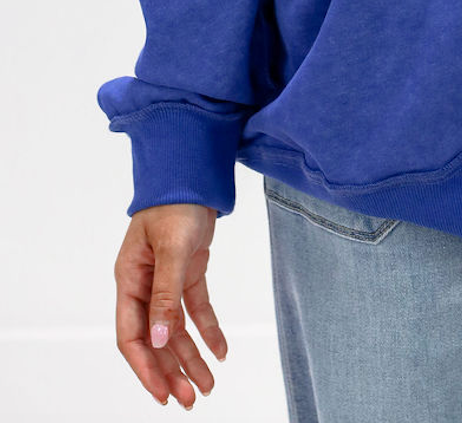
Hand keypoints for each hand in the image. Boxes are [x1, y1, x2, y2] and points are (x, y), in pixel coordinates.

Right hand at [113, 202, 226, 408]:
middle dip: (171, 370)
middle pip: (156, 339)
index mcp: (130, 280)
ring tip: (206, 385)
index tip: (162, 394)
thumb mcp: (172, 249)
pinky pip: (196, 309)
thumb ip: (165, 294)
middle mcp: (145, 284)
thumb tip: (160, 339)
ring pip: (176, 330)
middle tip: (189, 399)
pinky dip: (208, 330)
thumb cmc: (174, 202)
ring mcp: (166, 280)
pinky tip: (221, 351)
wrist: (194, 171)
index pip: (132, 336)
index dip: (146, 367)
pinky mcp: (189, 272)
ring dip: (190, 357)